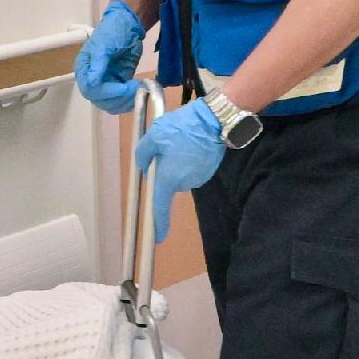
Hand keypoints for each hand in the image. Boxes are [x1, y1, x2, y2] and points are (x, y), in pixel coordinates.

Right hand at [74, 0, 149, 111]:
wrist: (128, 25)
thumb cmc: (112, 31)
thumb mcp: (104, 45)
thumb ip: (98, 64)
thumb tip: (92, 83)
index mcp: (84, 70)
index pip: (90, 90)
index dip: (106, 92)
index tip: (124, 87)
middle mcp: (93, 80)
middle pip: (100, 101)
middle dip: (118, 98)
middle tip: (135, 88)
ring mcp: (107, 84)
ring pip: (112, 104)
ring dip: (126, 102)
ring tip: (139, 89)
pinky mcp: (119, 85)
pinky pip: (122, 100)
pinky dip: (131, 100)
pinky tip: (140, 91)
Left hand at [133, 99, 228, 238]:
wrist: (215, 120)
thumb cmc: (182, 127)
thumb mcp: (154, 135)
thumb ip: (144, 154)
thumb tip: (145, 167)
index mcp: (168, 178)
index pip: (160, 206)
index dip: (157, 224)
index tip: (156, 238)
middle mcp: (184, 183)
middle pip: (169, 183)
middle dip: (166, 169)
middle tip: (167, 146)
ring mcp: (198, 178)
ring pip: (180, 174)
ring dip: (177, 162)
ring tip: (182, 140)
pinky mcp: (208, 170)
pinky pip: (192, 168)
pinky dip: (189, 159)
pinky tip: (192, 142)